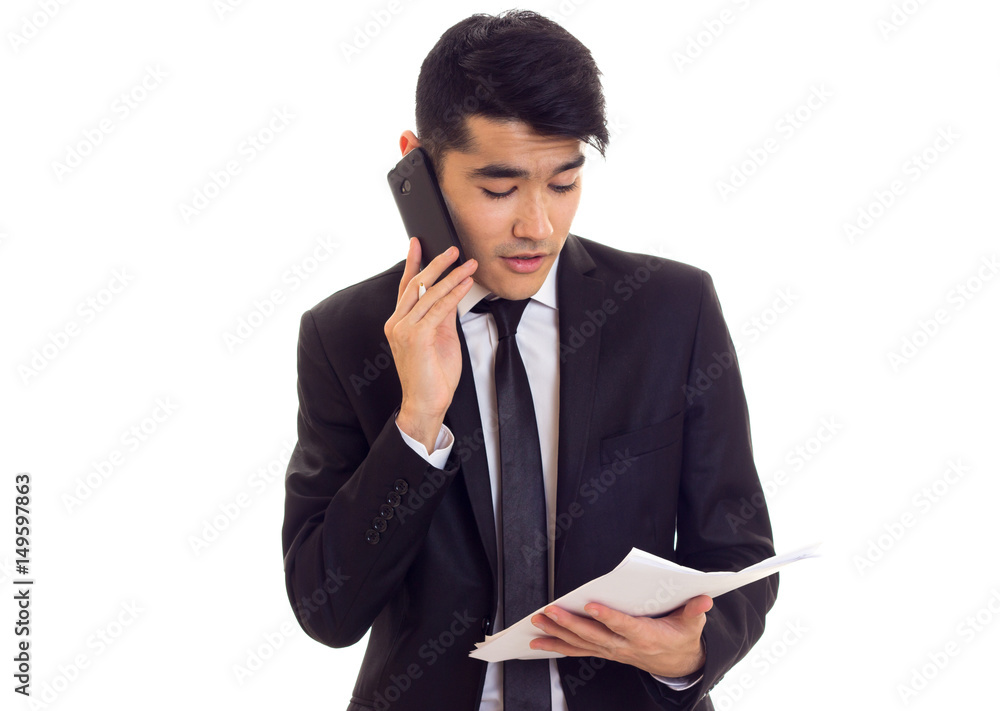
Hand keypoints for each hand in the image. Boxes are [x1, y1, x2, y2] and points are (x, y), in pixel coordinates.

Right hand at [386, 238, 477, 450]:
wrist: (427, 404)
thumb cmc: (433, 376)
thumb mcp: (440, 338)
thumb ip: (442, 314)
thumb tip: (452, 291)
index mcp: (399, 323)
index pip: (406, 287)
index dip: (413, 263)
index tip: (417, 243)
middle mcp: (397, 323)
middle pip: (416, 285)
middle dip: (435, 264)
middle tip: (453, 249)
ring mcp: (404, 330)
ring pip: (428, 294)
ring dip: (451, 276)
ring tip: (467, 264)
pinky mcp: (416, 337)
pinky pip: (438, 309)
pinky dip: (454, 294)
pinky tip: (465, 284)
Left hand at [528, 595, 712, 677]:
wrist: (677, 663)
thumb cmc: (681, 637)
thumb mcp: (693, 625)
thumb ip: (696, 611)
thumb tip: (704, 600)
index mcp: (646, 636)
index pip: (624, 625)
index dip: (608, 616)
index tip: (591, 605)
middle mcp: (625, 646)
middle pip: (594, 635)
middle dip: (570, 623)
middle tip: (551, 611)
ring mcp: (612, 651)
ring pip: (581, 643)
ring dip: (557, 633)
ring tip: (538, 622)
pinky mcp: (604, 651)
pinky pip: (577, 650)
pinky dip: (556, 646)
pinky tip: (538, 643)